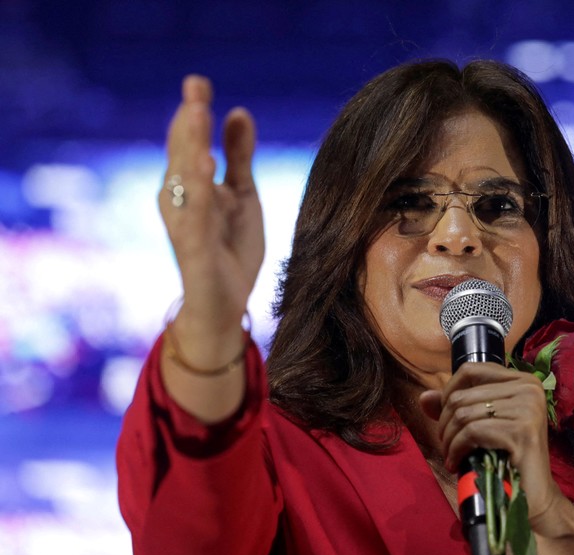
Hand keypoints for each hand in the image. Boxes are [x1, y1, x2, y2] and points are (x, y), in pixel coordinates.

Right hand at [159, 75, 264, 335]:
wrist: (225, 305)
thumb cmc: (230, 249)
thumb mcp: (242, 195)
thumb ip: (239, 156)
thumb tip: (238, 111)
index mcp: (192, 185)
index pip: (190, 141)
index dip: (194, 112)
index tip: (198, 82)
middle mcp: (181, 201)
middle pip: (183, 153)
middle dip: (190, 121)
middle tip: (196, 88)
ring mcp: (185, 224)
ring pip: (184, 179)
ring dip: (190, 147)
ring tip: (197, 115)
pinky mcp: (194, 251)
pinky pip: (195, 217)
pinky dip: (200, 193)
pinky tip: (206, 170)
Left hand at [419, 363, 561, 525]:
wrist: (534, 496)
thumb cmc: (506, 459)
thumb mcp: (481, 426)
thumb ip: (455, 408)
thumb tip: (425, 397)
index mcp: (523, 381)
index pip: (471, 370)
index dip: (449, 393)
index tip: (447, 419)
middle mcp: (529, 388)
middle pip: (462, 395)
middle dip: (446, 424)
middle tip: (447, 446)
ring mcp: (528, 408)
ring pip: (463, 414)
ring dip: (450, 439)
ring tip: (452, 456)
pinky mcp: (522, 431)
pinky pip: (471, 431)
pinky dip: (457, 449)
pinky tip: (457, 463)